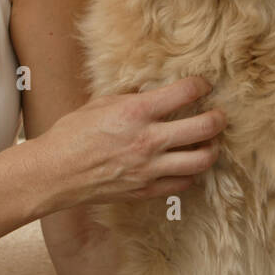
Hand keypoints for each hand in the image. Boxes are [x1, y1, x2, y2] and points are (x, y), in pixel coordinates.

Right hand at [36, 76, 224, 211]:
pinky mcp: (146, 190)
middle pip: (204, 128)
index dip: (200, 85)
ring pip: (201, 161)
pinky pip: (182, 183)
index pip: (184, 93)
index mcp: (136, 112)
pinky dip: (190, 174)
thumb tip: (154, 92)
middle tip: (220, 115)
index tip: (203, 85)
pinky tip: (186, 166)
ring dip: (211, 150)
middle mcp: (148, 140)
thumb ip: (131, 98)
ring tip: (210, 144)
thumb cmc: (71, 134)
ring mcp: (149, 168)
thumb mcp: (100, 104)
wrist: (55, 173)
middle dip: (218, 119)